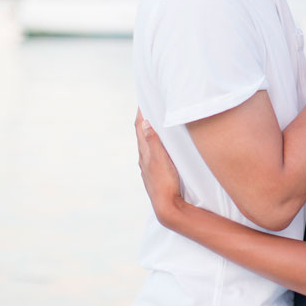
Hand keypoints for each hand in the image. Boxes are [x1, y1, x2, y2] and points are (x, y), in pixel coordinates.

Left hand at [134, 109, 182, 228]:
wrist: (166, 206)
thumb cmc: (165, 182)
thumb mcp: (160, 159)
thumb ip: (153, 141)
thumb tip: (144, 122)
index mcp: (144, 152)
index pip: (139, 128)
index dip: (140, 113)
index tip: (143, 99)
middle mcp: (143, 158)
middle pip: (141, 134)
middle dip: (143, 119)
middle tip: (147, 106)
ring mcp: (148, 167)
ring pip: (146, 144)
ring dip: (148, 132)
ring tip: (153, 122)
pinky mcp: (154, 173)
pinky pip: (151, 153)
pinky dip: (153, 143)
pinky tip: (158, 147)